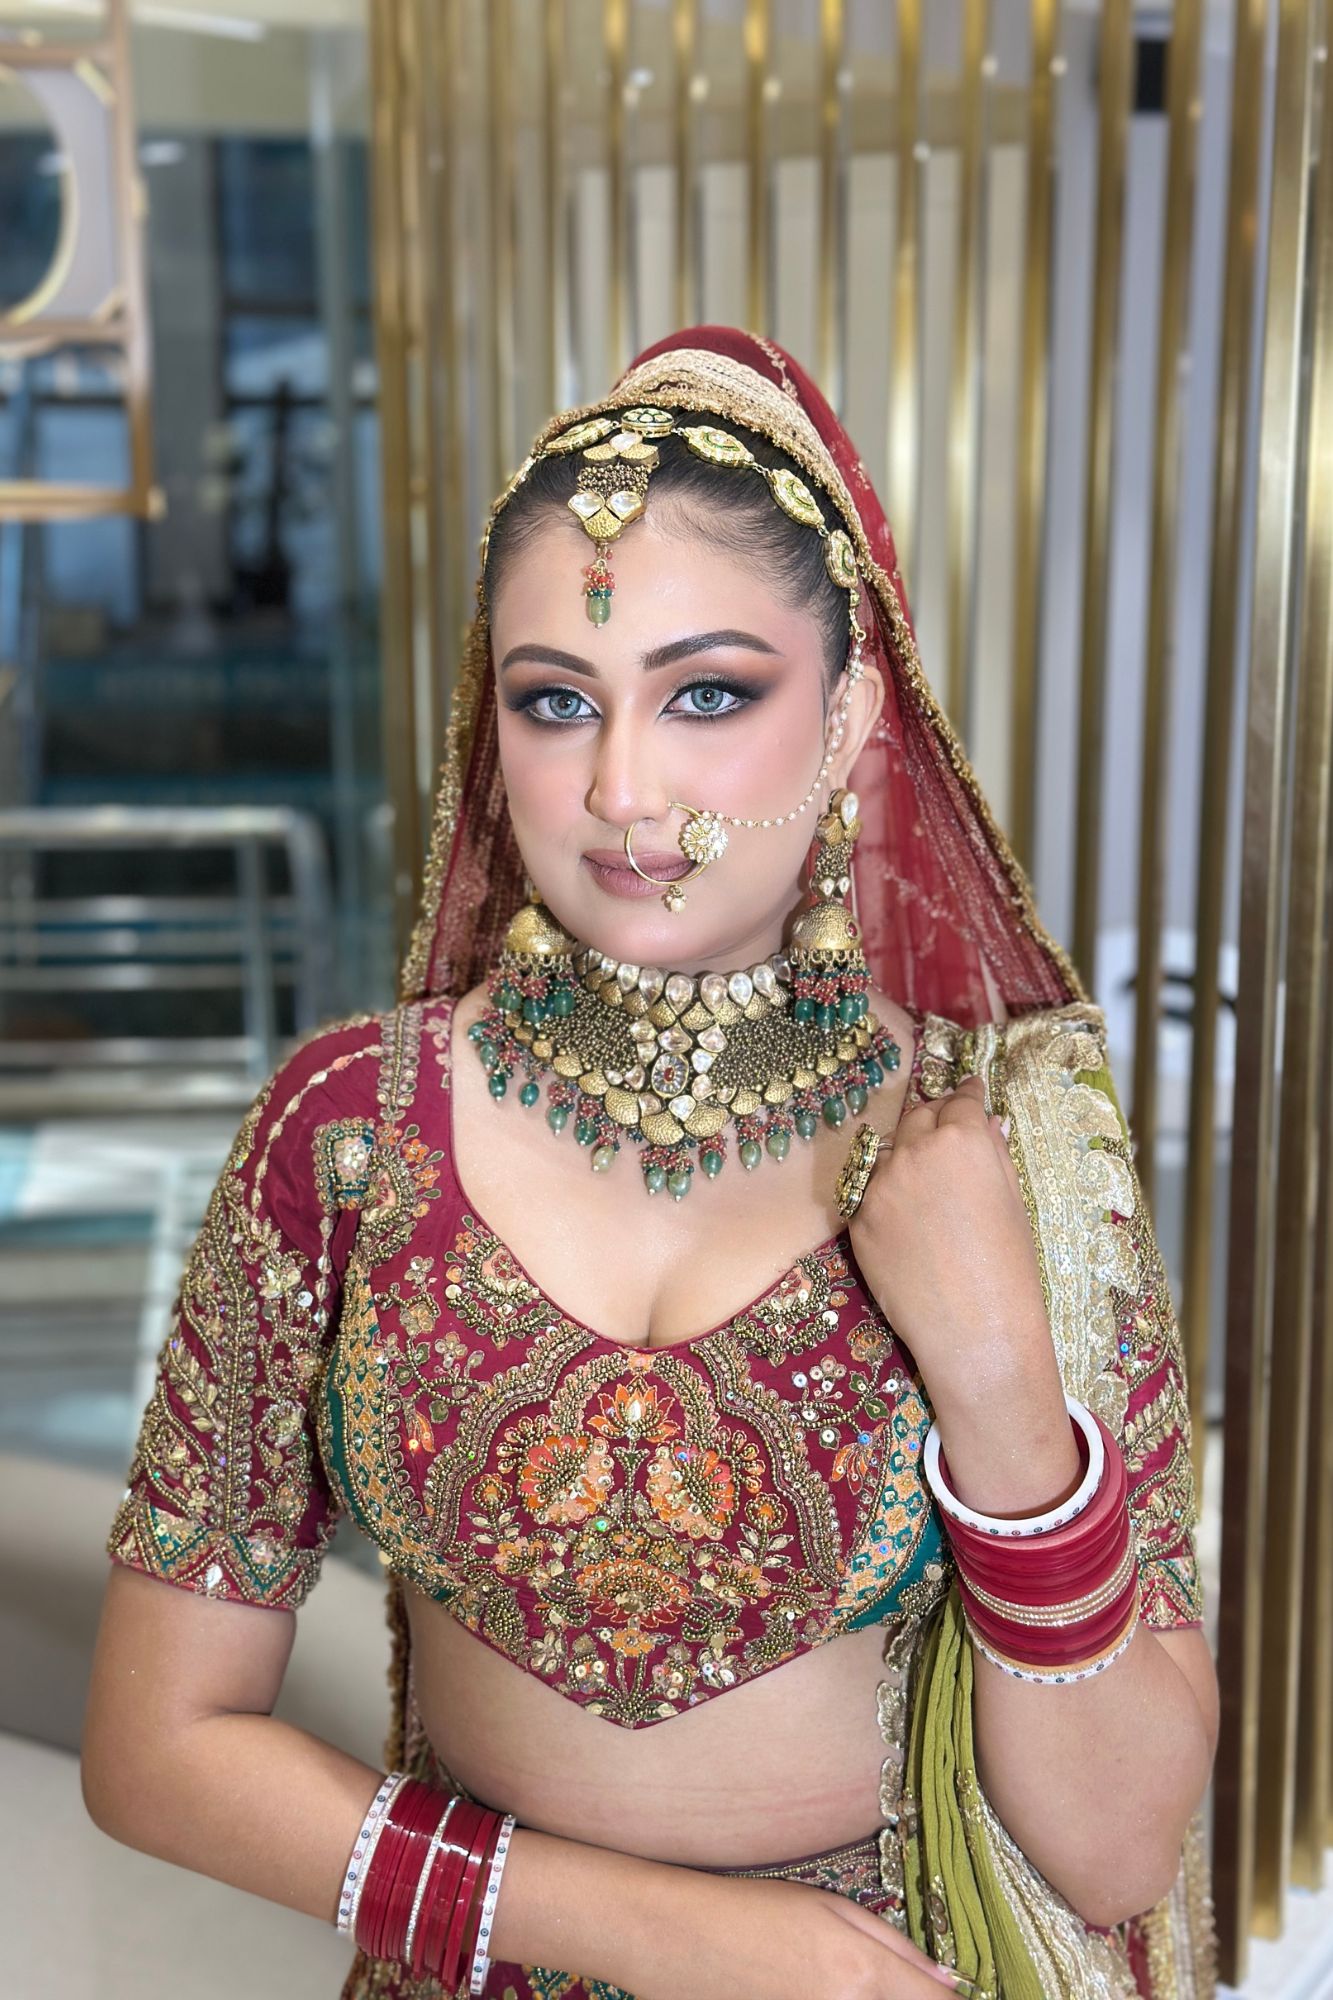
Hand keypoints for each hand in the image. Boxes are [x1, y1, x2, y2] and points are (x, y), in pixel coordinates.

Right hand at [637, 1871, 971, 1999]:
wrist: (673, 1937)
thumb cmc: (749, 1910)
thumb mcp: (829, 1907)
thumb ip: (896, 1949)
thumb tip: (949, 1983)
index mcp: (862, 1976)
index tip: (951, 1995)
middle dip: (910, 1999)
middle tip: (881, 1981)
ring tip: (833, 1980)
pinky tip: (810, 1989)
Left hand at [846, 1075, 1053, 1415]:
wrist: (975, 1328)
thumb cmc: (1010, 1266)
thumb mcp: (1013, 1201)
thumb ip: (993, 1154)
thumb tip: (988, 1123)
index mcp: (962, 1140)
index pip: (960, 1100)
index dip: (968, 1094)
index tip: (971, 1090)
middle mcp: (915, 1151)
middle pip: (918, 1118)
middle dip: (934, 1120)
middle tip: (947, 1134)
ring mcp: (878, 1184)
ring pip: (888, 1153)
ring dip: (905, 1157)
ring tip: (925, 1182)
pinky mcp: (856, 1218)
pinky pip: (869, 1192)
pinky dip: (886, 1195)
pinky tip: (907, 1220)